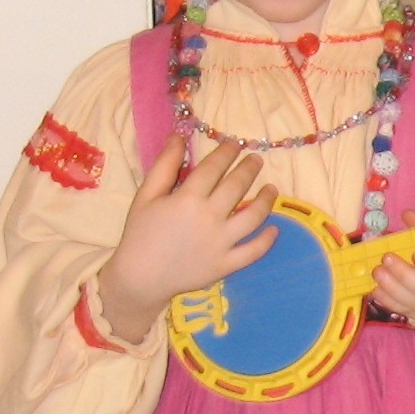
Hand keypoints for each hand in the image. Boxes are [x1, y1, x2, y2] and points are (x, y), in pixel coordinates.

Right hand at [96, 135, 273, 344]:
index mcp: (188, 198)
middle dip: (249, 169)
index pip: (214, 167)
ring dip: (266, 200)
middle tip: (256, 160)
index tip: (235, 144)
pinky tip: (274, 228)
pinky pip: (254, 251)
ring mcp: (221, 242)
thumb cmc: (140, 233)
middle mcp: (209, 218)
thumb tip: (179, 136)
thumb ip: (164, 165)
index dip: (227, 152)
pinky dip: (267, 240)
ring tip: (271, 189)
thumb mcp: (146, 195)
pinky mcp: (227, 264)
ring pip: (253, 216)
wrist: (140, 276)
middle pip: (237, 187)